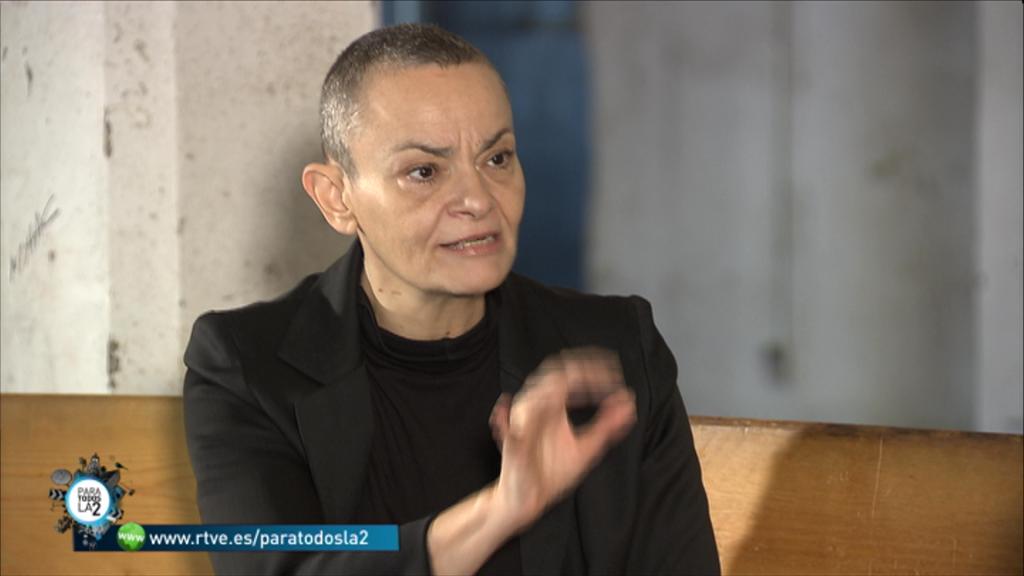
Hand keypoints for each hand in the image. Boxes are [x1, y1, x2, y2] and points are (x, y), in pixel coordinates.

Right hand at [488, 347, 636, 531]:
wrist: (528, 500)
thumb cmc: (552, 472)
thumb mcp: (587, 447)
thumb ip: (607, 426)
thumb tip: (629, 403)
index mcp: (553, 406)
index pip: (571, 375)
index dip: (593, 368)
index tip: (616, 371)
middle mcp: (538, 409)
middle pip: (553, 375)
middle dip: (580, 369)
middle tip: (607, 374)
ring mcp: (523, 425)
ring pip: (532, 395)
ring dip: (556, 387)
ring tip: (580, 382)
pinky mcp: (513, 446)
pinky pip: (512, 427)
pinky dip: (523, 414)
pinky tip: (540, 405)